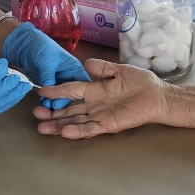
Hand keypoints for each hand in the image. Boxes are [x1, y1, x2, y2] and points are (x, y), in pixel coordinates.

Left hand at [2, 20, 90, 108]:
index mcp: (74, 68)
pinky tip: (42, 104)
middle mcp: (68, 76)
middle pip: (71, 94)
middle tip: (53, 106)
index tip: (69, 100)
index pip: (82, 83)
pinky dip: (47, 100)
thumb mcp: (47, 62)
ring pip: (60, 97)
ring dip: (54, 102)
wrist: (23, 45)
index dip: (78, 93)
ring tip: (46, 106)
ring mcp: (57, 82)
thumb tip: (49, 94)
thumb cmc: (41, 48)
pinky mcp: (47, 85)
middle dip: (63, 101)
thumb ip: (49, 78)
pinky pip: (50, 96)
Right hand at [33, 59, 167, 137]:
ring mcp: (101, 115)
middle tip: (36, 115)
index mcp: (95, 90)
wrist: (158, 96)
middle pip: (69, 110)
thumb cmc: (141, 82)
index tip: (41, 90)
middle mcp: (94, 104)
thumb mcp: (120, 70)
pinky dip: (78, 131)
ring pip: (76, 121)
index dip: (57, 91)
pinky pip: (91, 129)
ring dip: (60, 125)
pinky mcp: (110, 125)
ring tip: (43, 127)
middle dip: (53, 113)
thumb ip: (102, 68)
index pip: (72, 90)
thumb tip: (86, 63)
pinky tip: (65, 132)